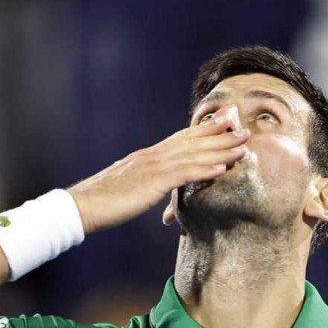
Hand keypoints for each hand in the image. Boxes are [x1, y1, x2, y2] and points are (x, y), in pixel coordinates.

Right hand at [68, 114, 249, 233]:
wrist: (82, 205)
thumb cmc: (102, 200)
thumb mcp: (128, 185)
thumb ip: (144, 179)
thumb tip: (155, 182)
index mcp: (148, 156)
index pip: (181, 138)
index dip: (205, 130)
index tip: (225, 122)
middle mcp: (153, 156)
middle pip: (192, 142)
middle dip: (220, 135)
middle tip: (244, 128)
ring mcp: (153, 167)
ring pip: (193, 155)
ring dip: (220, 150)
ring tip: (242, 147)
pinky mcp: (152, 183)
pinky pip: (183, 174)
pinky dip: (205, 170)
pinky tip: (222, 168)